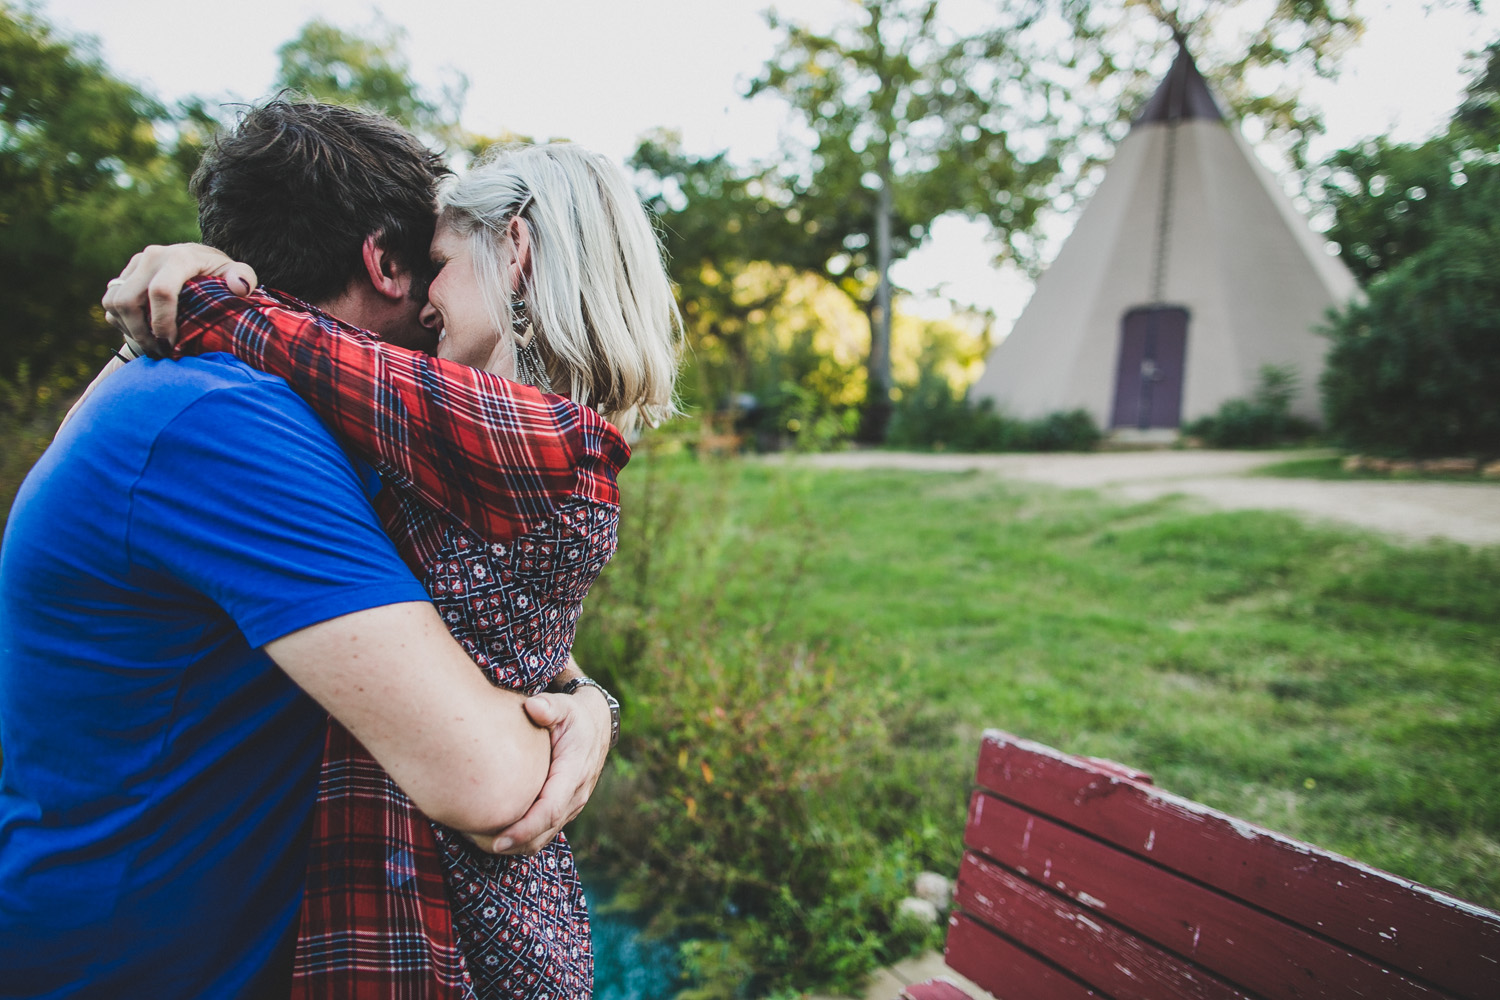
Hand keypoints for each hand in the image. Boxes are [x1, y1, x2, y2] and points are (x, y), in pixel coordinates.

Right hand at [102, 244, 256, 356]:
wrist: (198, 260)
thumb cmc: (220, 274)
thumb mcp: (237, 273)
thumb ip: (243, 277)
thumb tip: (238, 287)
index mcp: (178, 257)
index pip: (160, 292)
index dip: (163, 324)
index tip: (172, 346)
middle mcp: (150, 257)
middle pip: (128, 301)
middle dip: (141, 333)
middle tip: (160, 352)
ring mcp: (133, 266)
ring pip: (113, 303)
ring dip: (129, 330)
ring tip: (152, 346)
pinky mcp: (122, 276)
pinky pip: (109, 305)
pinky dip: (122, 325)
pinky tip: (144, 334)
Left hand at [482, 685, 612, 854]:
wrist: (595, 726)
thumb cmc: (574, 716)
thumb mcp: (565, 707)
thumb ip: (550, 707)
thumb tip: (533, 707)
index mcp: (574, 773)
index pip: (550, 811)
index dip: (524, 829)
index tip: (498, 840)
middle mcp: (576, 795)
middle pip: (544, 832)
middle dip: (514, 844)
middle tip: (477, 844)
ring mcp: (572, 805)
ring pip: (544, 837)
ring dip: (516, 846)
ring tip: (481, 842)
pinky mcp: (564, 809)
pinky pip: (544, 832)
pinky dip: (522, 839)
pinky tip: (495, 833)